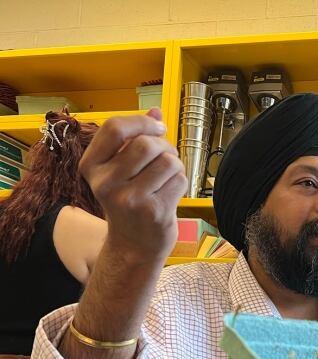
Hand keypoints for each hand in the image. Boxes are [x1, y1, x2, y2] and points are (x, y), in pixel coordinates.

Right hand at [78, 109, 186, 262]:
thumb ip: (137, 138)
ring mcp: (128, 199)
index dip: (143, 122)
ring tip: (167, 178)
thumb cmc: (130, 201)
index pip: (115, 127)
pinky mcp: (152, 212)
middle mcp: (105, 183)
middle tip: (165, 158)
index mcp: (91, 166)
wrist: (133, 246)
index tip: (158, 128)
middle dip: (164, 146)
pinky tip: (170, 194)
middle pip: (147, 144)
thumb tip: (156, 110)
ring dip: (175, 165)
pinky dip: (181, 183)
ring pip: (168, 162)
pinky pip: (179, 180)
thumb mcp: (123, 169)